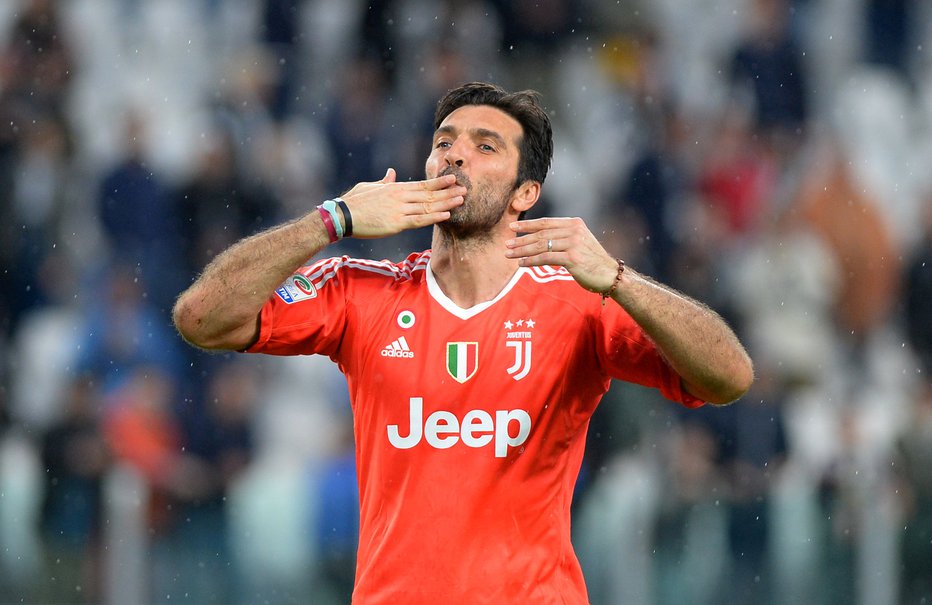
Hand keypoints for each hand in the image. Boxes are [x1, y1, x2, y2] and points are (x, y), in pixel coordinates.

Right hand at [341, 168, 465, 237]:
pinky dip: (433, 217)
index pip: (422, 184)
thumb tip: (392, 173)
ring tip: (461, 200)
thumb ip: (384, 181)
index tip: (453, 179)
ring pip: (427, 206)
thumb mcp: (369, 186)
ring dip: (446, 203)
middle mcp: (400, 197)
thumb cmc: (353, 202)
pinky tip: (446, 215)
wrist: (343, 216)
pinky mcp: (396, 223)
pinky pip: (419, 220)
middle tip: (465, 189)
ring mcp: (399, 210)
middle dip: (448, 192)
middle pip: (429, 194)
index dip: (439, 182)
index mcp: (395, 188)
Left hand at [506, 217, 618, 293]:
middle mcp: (573, 230)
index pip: (546, 222)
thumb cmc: (592, 260)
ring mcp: (573, 243)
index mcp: (574, 223)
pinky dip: (531, 261)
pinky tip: (521, 264)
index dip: (527, 225)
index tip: (512, 227)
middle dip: (521, 239)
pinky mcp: (572, 257)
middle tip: (507, 244)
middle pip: (541, 234)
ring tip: (509, 254)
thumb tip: (539, 237)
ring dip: (522, 250)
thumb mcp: (579, 241)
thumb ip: (563, 236)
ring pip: (541, 246)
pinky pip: (546, 257)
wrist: (610, 274)